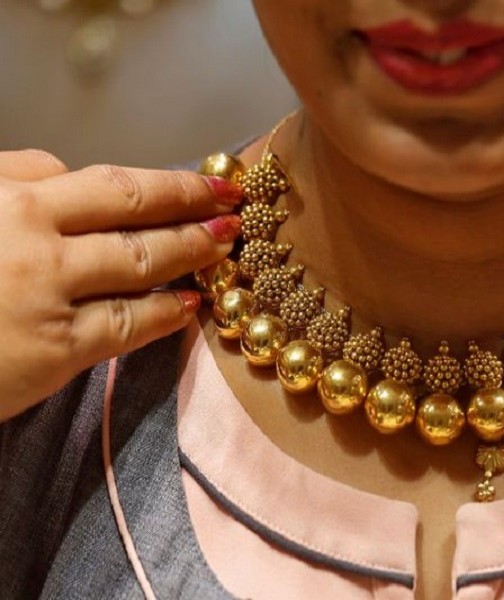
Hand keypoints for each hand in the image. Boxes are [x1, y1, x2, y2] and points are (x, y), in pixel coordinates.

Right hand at [0, 150, 242, 419]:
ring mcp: (46, 290)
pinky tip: (191, 305)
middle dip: (193, 203)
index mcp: (7, 195)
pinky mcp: (54, 348)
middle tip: (235, 203)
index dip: (166, 182)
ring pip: (141, 262)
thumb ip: (9, 179)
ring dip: (193, 251)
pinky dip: (167, 313)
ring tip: (225, 246)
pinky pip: (127, 325)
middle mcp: (31, 233)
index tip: (206, 180)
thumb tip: (61, 167)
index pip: (106, 183)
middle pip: (134, 209)